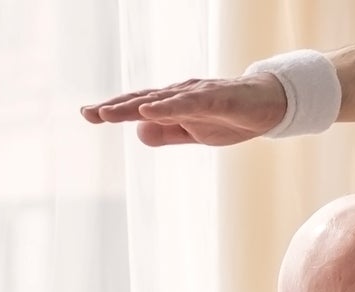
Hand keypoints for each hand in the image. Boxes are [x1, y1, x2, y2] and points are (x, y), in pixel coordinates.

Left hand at [79, 76, 287, 146]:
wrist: (267, 105)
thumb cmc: (231, 117)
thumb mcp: (196, 133)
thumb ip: (168, 133)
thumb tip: (139, 132)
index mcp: (174, 105)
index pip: (139, 107)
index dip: (114, 110)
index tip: (88, 114)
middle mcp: (179, 95)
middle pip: (142, 100)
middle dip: (114, 107)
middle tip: (87, 113)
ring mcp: (196, 95)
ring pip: (159, 100)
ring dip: (132, 106)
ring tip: (107, 113)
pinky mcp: (215, 99)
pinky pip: (188, 104)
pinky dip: (167, 107)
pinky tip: (148, 111)